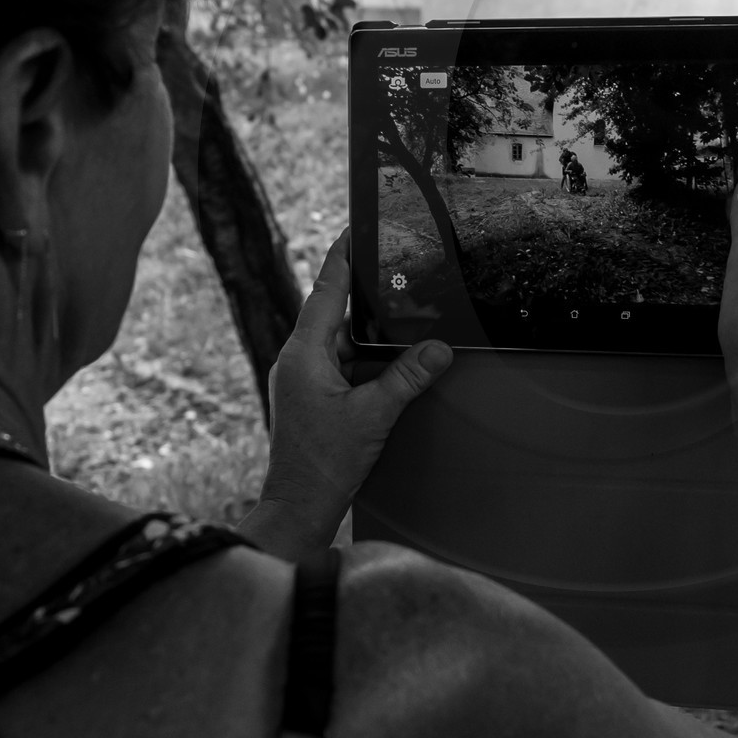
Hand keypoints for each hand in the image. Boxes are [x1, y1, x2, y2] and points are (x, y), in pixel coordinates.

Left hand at [242, 229, 451, 557]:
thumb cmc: (325, 463)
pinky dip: (368, 358)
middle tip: (395, 268)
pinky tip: (395, 359)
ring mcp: (303, 380)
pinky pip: (343, 364)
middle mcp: (298, 360)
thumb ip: (407, 377)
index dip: (341, 257)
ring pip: (341, 341)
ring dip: (371, 332)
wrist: (299, 508)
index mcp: (304, 353)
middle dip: (366, 294)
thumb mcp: (374, 415)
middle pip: (335, 313)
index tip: (354, 229)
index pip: (325, 291)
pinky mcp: (312, 397)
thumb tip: (440, 348)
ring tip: (405, 313)